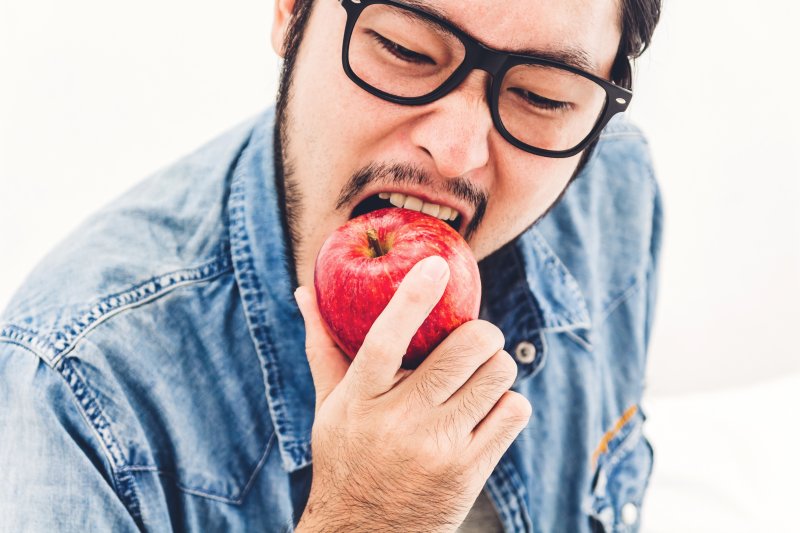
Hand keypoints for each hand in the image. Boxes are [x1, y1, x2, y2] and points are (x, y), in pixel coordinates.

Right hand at [294, 256, 531, 532]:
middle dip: (482, 333)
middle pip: (463, 350)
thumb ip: (323, 347)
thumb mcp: (329, 406)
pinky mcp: (469, 471)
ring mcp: (437, 449)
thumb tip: (303, 292)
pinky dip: (508, 402)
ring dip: (497, 367)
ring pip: (498, 375)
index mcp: (358, 400)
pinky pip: (513, 411)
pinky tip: (488, 410)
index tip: (436, 265)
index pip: (384, 339)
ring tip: (480, 377)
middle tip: (476, 338)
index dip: (412, 297)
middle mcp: (398, 422)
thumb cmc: (347, 459)